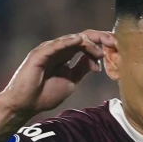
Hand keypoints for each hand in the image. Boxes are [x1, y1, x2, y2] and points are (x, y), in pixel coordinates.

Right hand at [0, 30, 116, 118]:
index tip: (116, 48)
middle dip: (100, 38)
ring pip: (71, 40)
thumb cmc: (45, 93)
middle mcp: (58, 49)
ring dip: (88, 43)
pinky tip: (79, 41)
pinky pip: (55, 45)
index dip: (101, 44)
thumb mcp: (71, 80)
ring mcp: (48, 50)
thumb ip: (81, 69)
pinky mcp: (39, 54)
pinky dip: (67, 42)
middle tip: (114, 42)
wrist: (26, 104)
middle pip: (81, 37)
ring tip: (101, 50)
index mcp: (65, 55)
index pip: (86, 44)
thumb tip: (96, 62)